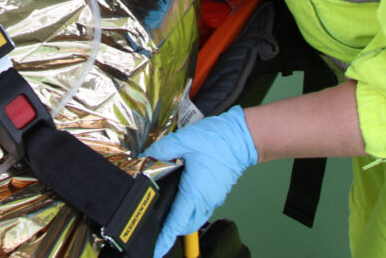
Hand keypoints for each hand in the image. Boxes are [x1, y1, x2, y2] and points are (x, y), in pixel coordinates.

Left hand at [144, 106, 258, 257]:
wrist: (242, 138)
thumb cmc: (218, 140)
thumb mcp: (183, 140)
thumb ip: (160, 150)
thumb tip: (144, 158)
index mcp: (194, 192)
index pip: (176, 222)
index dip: (164, 238)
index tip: (156, 249)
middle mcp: (205, 200)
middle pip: (185, 226)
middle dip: (171, 230)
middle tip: (158, 228)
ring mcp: (214, 198)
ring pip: (196, 219)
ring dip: (182, 220)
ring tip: (168, 214)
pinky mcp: (218, 192)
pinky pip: (203, 209)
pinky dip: (192, 210)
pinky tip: (183, 197)